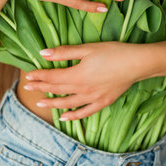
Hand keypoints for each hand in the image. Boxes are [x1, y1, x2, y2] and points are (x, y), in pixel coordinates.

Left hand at [24, 42, 141, 119]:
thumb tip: (43, 53)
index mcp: (77, 75)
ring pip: (68, 103)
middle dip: (41, 88)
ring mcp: (93, 98)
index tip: (28, 75)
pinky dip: (73, 116)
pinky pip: (85, 112)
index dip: (39, 76)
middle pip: (57, 90)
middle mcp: (82, 90)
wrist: (137, 64)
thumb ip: (64, 52)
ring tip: (40, 102)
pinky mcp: (103, 102)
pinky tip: (65, 116)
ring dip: (53, 103)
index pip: (52, 77)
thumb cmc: (113, 52)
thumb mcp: (87, 48)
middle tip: (28, 87)